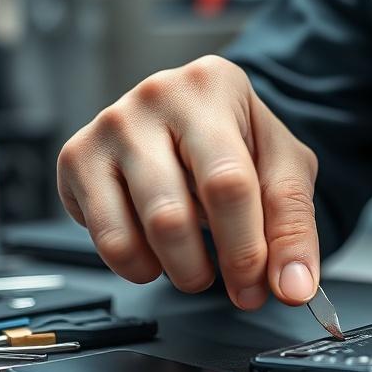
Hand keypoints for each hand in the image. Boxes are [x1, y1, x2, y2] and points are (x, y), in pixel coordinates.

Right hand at [57, 55, 320, 310]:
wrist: (197, 119)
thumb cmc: (240, 140)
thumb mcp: (283, 168)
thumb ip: (293, 225)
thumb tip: (295, 286)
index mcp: (213, 85)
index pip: (228, 183)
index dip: (246, 248)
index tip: (260, 285)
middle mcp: (154, 97)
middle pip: (175, 213)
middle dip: (210, 267)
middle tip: (235, 285)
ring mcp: (109, 126)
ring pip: (139, 229)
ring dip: (178, 270)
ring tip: (200, 265)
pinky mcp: (77, 158)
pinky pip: (104, 239)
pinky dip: (139, 264)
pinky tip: (160, 250)